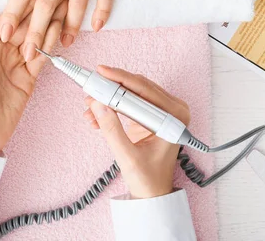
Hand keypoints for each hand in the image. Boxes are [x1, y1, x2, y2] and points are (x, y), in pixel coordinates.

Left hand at [0, 0, 68, 154]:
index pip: (8, 17)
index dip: (23, 2)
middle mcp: (4, 50)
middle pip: (26, 25)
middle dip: (41, 9)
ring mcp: (18, 63)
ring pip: (38, 38)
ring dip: (50, 23)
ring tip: (65, 6)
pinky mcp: (30, 78)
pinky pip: (44, 58)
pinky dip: (52, 45)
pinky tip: (62, 31)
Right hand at [83, 66, 189, 198]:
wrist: (152, 192)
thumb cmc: (148, 178)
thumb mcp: (127, 156)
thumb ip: (112, 130)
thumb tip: (98, 104)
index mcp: (175, 116)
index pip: (144, 89)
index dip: (120, 79)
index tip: (101, 73)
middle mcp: (172, 109)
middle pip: (137, 87)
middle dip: (111, 87)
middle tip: (90, 86)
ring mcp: (162, 111)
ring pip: (131, 93)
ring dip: (108, 97)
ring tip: (89, 105)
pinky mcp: (150, 116)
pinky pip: (128, 103)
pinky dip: (111, 106)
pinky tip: (95, 115)